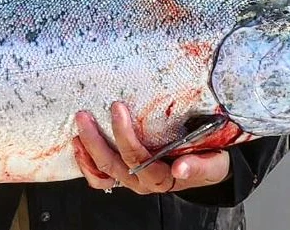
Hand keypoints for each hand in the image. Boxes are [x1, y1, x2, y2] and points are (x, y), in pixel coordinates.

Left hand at [73, 102, 230, 194]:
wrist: (208, 165)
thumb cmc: (208, 158)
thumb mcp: (211, 161)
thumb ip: (198, 165)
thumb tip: (180, 168)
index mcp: (164, 176)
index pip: (139, 158)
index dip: (125, 135)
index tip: (118, 108)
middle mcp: (144, 180)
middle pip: (114, 164)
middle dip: (96, 139)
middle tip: (85, 114)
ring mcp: (132, 179)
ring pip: (104, 171)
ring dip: (87, 150)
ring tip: (78, 127)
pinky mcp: (125, 174)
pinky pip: (100, 177)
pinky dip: (86, 164)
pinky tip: (78, 145)